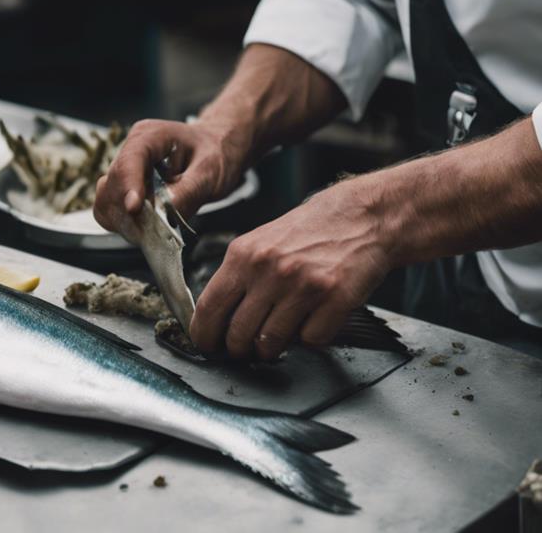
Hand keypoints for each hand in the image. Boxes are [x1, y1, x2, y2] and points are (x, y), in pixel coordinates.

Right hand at [93, 118, 250, 231]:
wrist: (216, 151)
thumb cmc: (214, 153)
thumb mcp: (210, 171)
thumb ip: (188, 191)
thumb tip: (165, 215)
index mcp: (149, 137)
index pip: (128, 161)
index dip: (128, 187)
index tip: (134, 209)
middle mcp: (130, 151)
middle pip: (112, 185)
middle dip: (129, 210)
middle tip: (154, 228)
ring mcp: (124, 171)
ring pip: (106, 200)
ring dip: (124, 220)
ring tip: (151, 228)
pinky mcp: (123, 189)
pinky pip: (109, 210)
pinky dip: (122, 223)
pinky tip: (143, 226)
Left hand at [189, 178, 394, 359]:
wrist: (363, 216)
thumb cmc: (310, 231)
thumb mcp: (260, 242)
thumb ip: (238, 276)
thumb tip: (215, 316)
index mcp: (244, 255)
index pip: (209, 307)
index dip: (203, 334)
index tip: (206, 345)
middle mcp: (270, 270)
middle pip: (238, 334)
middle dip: (239, 349)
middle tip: (246, 347)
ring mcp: (303, 286)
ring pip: (270, 343)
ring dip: (271, 348)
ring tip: (278, 335)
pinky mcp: (335, 300)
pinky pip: (310, 340)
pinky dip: (310, 337)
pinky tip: (313, 319)